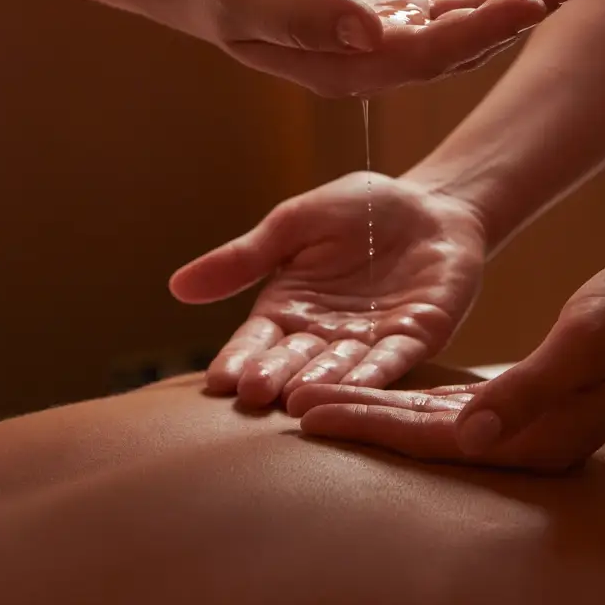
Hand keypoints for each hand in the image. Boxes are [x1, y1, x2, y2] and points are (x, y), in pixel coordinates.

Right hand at [169, 173, 484, 406]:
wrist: (428, 203)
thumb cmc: (358, 210)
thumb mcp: (293, 224)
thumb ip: (245, 257)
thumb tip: (176, 287)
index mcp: (289, 309)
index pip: (257, 341)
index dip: (240, 358)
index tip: (219, 379)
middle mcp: (324, 334)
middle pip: (293, 361)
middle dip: (274, 377)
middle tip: (253, 394)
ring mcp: (369, 341)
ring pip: (340, 368)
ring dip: (320, 384)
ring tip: (296, 401)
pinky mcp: (415, 338)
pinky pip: (392, 360)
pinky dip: (374, 375)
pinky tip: (357, 388)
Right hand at [174, 0, 586, 95]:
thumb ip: (306, 20)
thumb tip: (372, 32)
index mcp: (345, 70)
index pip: (422, 59)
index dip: (475, 35)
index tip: (526, 3)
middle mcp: (371, 65)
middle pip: (456, 51)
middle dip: (514, 16)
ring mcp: (381, 44)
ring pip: (459, 33)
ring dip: (513, 5)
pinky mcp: (385, 18)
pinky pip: (445, 14)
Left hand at [289, 244, 604, 471]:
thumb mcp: (586, 341)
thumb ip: (529, 391)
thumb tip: (470, 436)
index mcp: (536, 434)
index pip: (432, 438)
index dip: (367, 425)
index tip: (309, 413)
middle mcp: (523, 438)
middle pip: (419, 434)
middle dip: (357, 418)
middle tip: (294, 407)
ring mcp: (523, 422)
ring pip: (430, 419)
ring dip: (376, 407)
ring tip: (321, 397)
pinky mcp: (523, 399)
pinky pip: (452, 403)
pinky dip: (410, 396)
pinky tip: (380, 389)